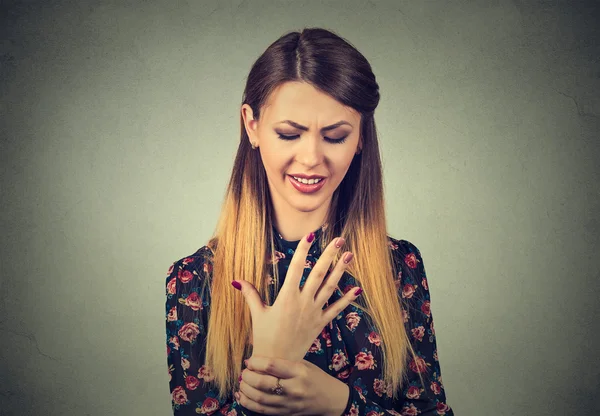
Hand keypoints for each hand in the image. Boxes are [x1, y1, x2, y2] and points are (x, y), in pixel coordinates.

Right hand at [232, 232, 361, 360]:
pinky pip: (336, 310)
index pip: (295, 268)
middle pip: (318, 274)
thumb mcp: (257, 314)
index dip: (303, 250)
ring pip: (330, 288)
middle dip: (329, 255)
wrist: (278, 363)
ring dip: (340, 271)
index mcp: (286, 297)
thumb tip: (237, 280)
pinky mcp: (320, 324)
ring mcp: (314, 312)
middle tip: (339, 240)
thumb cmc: (264, 338)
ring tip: (350, 255)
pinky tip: (357, 289)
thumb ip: (250, 294)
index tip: (310, 235)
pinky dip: (347, 300)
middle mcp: (302, 302)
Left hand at [235, 355, 348, 415]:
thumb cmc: (316, 378)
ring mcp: (289, 403)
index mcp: (299, 372)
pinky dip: (248, 403)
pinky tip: (241, 396)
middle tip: (244, 372)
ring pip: (260, 398)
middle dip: (248, 376)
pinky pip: (262, 410)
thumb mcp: (303, 364)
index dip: (256, 362)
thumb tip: (258, 354)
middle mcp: (294, 388)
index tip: (249, 360)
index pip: (272, 366)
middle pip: (263, 383)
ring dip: (246, 390)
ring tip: (242, 382)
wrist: (330, 400)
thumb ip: (283, 361)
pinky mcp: (285, 414)